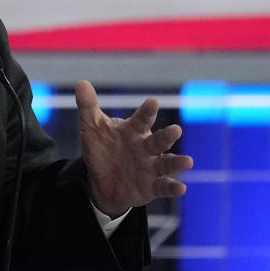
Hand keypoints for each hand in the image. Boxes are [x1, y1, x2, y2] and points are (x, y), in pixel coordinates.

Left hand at [76, 80, 193, 217]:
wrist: (100, 181)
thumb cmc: (101, 148)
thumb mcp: (91, 128)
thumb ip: (88, 106)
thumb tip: (82, 83)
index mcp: (134, 130)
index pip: (142, 119)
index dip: (147, 111)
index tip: (153, 102)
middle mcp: (146, 147)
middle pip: (159, 140)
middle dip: (167, 136)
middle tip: (176, 130)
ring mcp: (151, 166)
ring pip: (167, 162)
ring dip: (177, 162)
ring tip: (188, 161)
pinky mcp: (152, 186)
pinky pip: (164, 186)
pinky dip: (172, 187)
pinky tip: (181, 188)